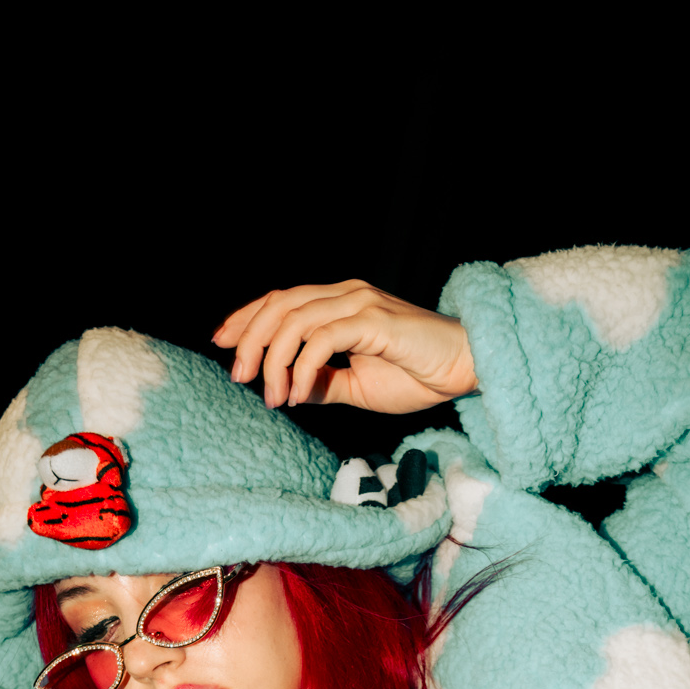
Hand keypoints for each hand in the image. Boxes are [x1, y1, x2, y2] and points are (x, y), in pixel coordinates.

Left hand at [214, 281, 477, 413]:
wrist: (466, 369)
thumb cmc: (420, 375)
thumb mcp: (359, 386)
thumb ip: (323, 383)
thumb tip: (289, 389)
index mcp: (341, 303)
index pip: (282, 301)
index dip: (247, 319)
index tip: (223, 344)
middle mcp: (347, 294)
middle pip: (280, 304)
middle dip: (249, 338)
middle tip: (236, 375)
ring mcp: (359, 303)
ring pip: (294, 319)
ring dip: (271, 359)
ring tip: (267, 394)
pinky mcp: (373, 320)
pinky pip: (321, 338)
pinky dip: (300, 366)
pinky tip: (295, 393)